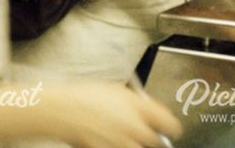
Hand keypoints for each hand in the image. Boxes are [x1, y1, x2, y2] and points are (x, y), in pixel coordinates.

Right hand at [46, 84, 181, 147]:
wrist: (63, 111)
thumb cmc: (86, 97)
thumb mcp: (117, 91)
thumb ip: (137, 104)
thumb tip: (149, 112)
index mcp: (139, 108)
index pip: (169, 124)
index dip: (171, 128)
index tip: (170, 130)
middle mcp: (134, 128)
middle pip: (156, 142)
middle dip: (150, 138)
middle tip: (140, 132)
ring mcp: (122, 144)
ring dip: (134, 144)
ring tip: (121, 136)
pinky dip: (120, 146)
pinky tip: (109, 140)